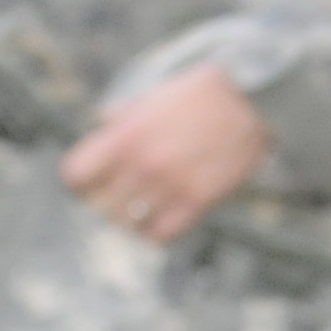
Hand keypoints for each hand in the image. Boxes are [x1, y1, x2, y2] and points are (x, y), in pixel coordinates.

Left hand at [63, 69, 267, 240]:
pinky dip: (153, 232)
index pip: (76, 176)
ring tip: (136, 209)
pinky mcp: (198, 201)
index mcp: (126, 135)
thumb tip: (103, 122)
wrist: (253, 102)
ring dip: (127, 218)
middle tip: (113, 196)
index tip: (88, 180)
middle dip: (102, 201)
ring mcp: (171, 185)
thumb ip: (124, 114)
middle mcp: (144, 164)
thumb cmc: (200, 96)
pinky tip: (157, 220)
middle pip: (99, 205)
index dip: (79, 180)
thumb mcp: (154, 95)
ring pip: (127, 223)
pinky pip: (160, 234)